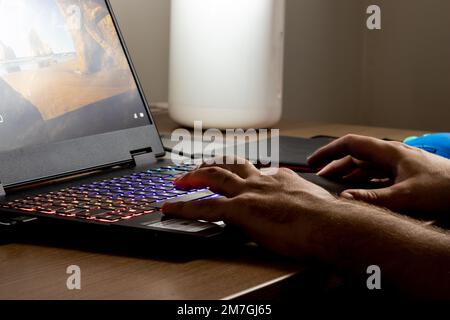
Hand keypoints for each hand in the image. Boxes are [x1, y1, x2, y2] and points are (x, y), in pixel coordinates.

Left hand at [162, 158, 337, 258]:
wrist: (328, 224)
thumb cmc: (329, 219)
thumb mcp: (317, 202)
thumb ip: (305, 201)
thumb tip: (309, 209)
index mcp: (280, 178)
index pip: (256, 172)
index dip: (244, 174)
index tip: (240, 176)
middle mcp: (261, 181)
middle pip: (230, 165)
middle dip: (212, 165)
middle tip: (198, 168)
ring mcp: (248, 193)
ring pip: (213, 178)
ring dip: (194, 177)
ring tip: (180, 180)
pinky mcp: (238, 210)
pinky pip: (203, 207)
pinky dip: (183, 207)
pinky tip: (171, 208)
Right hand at [307, 134, 449, 215]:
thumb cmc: (445, 189)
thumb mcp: (406, 196)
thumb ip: (373, 198)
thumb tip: (344, 199)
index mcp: (389, 153)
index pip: (351, 144)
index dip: (329, 151)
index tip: (313, 162)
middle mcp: (392, 156)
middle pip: (356, 156)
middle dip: (335, 164)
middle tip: (319, 177)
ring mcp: (399, 166)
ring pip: (366, 167)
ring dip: (348, 175)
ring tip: (333, 185)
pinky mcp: (405, 177)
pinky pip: (377, 177)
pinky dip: (363, 183)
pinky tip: (358, 192)